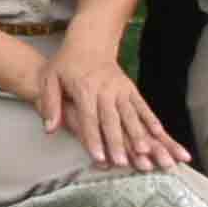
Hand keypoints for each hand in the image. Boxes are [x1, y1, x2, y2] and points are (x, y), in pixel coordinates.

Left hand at [45, 46, 186, 172]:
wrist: (90, 42)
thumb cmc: (66, 63)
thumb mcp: (51, 78)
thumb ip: (50, 103)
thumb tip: (49, 128)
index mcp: (85, 88)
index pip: (89, 118)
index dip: (94, 139)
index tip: (99, 158)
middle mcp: (105, 89)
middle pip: (112, 120)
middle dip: (117, 143)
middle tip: (122, 163)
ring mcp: (120, 88)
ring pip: (130, 115)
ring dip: (138, 135)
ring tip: (145, 153)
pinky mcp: (131, 88)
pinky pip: (142, 106)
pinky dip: (151, 120)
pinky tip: (159, 134)